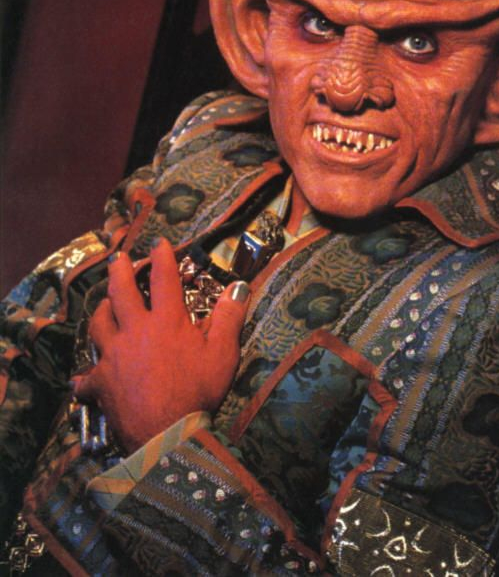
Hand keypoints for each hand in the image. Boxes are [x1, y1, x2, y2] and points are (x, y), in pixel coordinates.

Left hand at [72, 238, 248, 452]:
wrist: (166, 434)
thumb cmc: (197, 390)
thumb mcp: (223, 353)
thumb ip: (229, 317)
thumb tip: (239, 287)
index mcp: (166, 321)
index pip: (163, 279)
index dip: (162, 257)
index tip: (160, 242)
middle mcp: (134, 331)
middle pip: (121, 293)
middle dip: (119, 271)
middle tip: (118, 258)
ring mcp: (113, 356)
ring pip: (99, 325)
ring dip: (101, 311)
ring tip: (104, 305)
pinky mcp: (101, 383)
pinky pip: (87, 378)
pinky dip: (85, 378)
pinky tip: (81, 381)